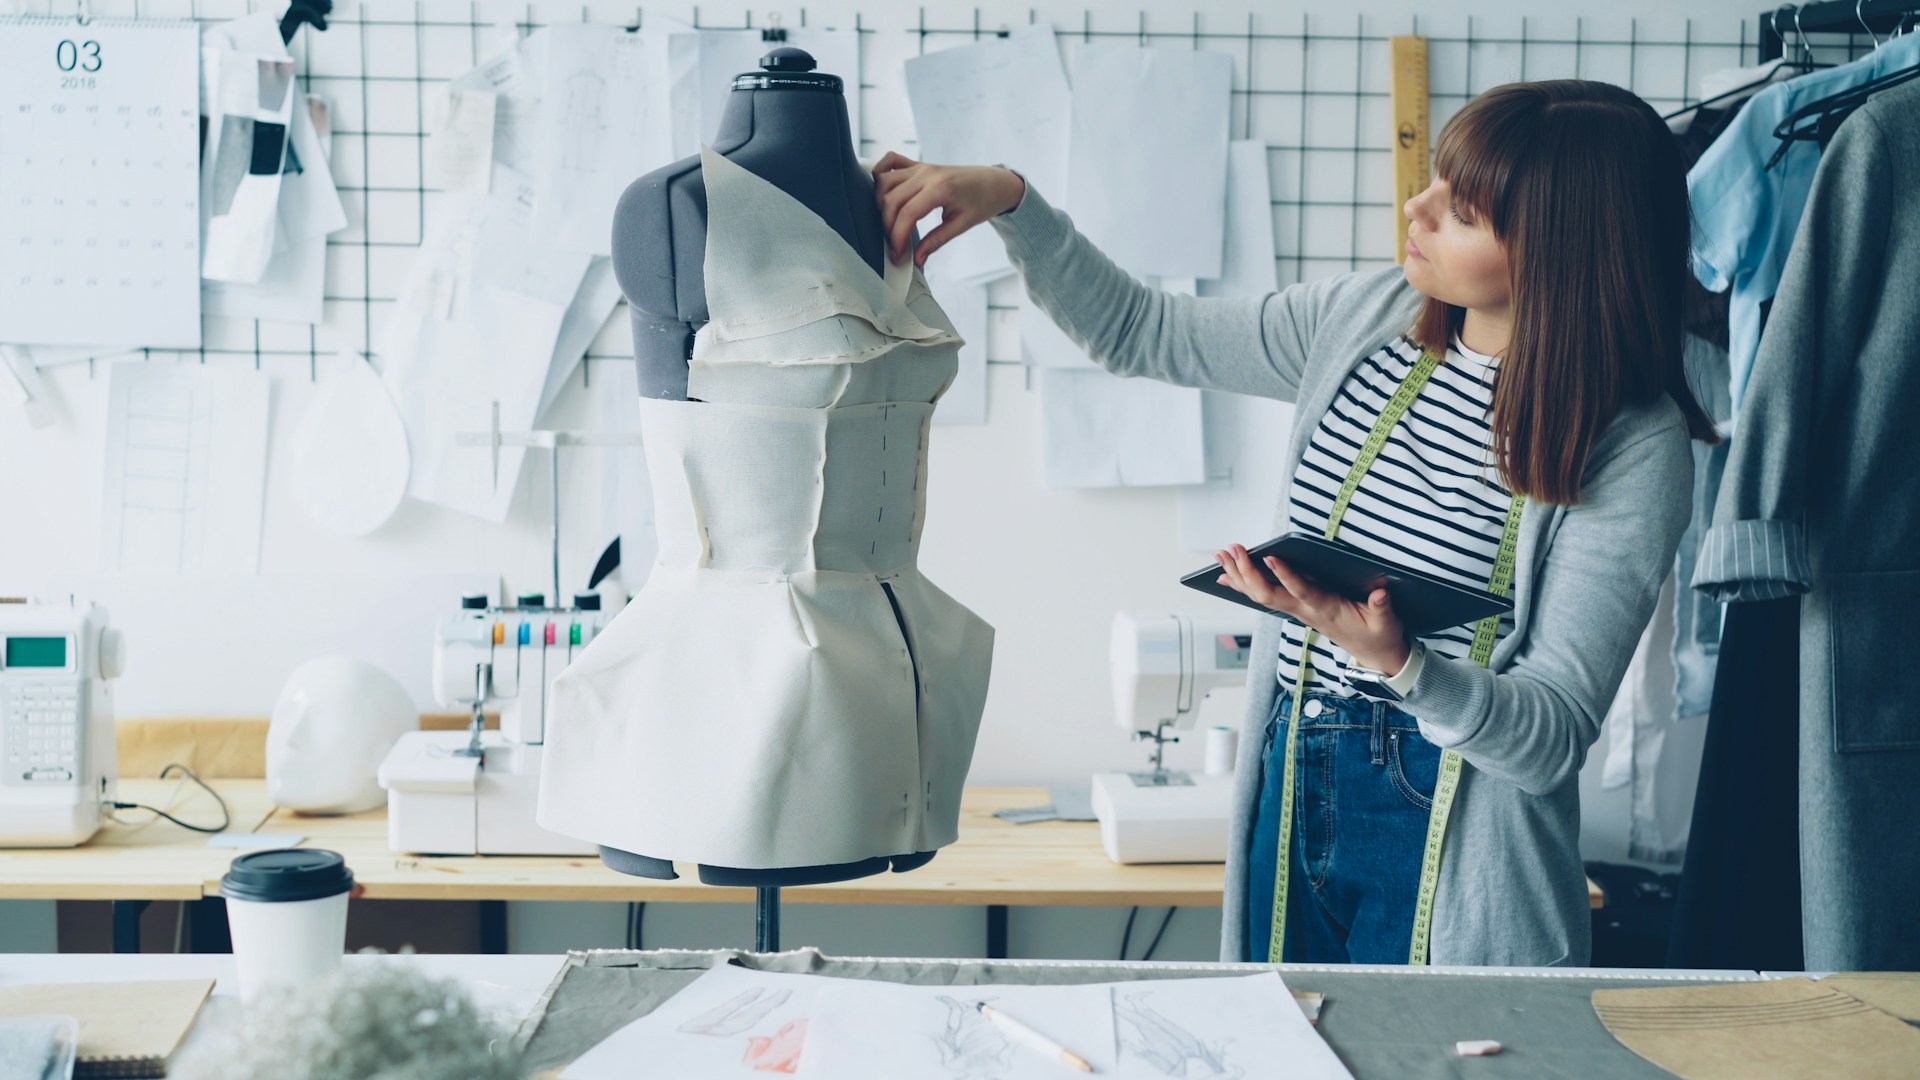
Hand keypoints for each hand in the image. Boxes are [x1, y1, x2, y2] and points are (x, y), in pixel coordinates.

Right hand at [872, 152, 1025, 267]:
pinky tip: (882, 192)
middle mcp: (927, 174)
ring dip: (880, 204)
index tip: (896, 254)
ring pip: (884, 182)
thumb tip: (917, 260)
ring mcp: (921, 166)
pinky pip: (890, 160)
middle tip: (894, 245)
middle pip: (890, 200)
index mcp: (941, 188)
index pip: (907, 214)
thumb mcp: (962, 225)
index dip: (897, 237)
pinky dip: (880, 173)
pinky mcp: (918, 164)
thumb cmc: (983, 202)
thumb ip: (937, 241)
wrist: (995, 182)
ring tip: (889, 224)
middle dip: (887, 226)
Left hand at [1215, 544, 1411, 675]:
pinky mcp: (1296, 608)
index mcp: (1327, 609)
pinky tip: (1226, 574)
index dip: (1286, 576)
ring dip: (1239, 575)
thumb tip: (1380, 595)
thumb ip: (1382, 608)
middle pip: (1269, 593)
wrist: (1373, 655)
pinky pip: (1264, 596)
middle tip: (1232, 550)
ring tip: (1221, 554)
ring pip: (1261, 594)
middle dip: (1248, 572)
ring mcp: (1298, 610)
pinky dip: (1244, 584)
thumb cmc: (1378, 635)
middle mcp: (1305, 610)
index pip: (1303, 591)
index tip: (1270, 557)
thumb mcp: (1386, 622)